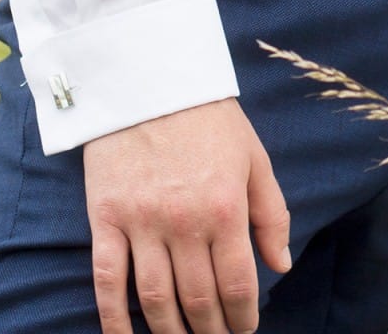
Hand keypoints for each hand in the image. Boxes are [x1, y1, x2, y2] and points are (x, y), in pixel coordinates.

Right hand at [84, 99, 290, 333]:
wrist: (150, 79)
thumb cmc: (209, 118)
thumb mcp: (254, 157)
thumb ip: (271, 213)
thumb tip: (281, 265)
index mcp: (226, 207)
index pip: (237, 285)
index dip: (242, 319)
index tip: (244, 331)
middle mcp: (185, 222)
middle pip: (198, 300)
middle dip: (210, 331)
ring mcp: (142, 223)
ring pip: (155, 301)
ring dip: (170, 332)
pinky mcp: (106, 219)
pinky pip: (108, 282)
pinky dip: (114, 320)